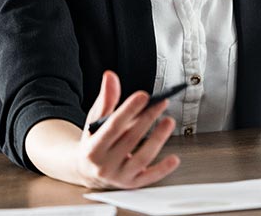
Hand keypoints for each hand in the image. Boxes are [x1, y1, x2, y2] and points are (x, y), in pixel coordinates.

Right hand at [75, 70, 179, 188]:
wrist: (86, 171)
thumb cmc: (94, 141)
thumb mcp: (95, 120)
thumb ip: (106, 98)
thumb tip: (110, 76)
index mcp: (92, 148)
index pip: (112, 126)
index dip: (128, 110)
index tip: (143, 96)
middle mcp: (104, 165)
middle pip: (129, 140)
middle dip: (147, 119)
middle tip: (161, 103)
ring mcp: (118, 176)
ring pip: (141, 158)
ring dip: (157, 139)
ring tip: (169, 121)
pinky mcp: (131, 183)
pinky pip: (149, 178)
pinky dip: (162, 169)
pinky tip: (175, 158)